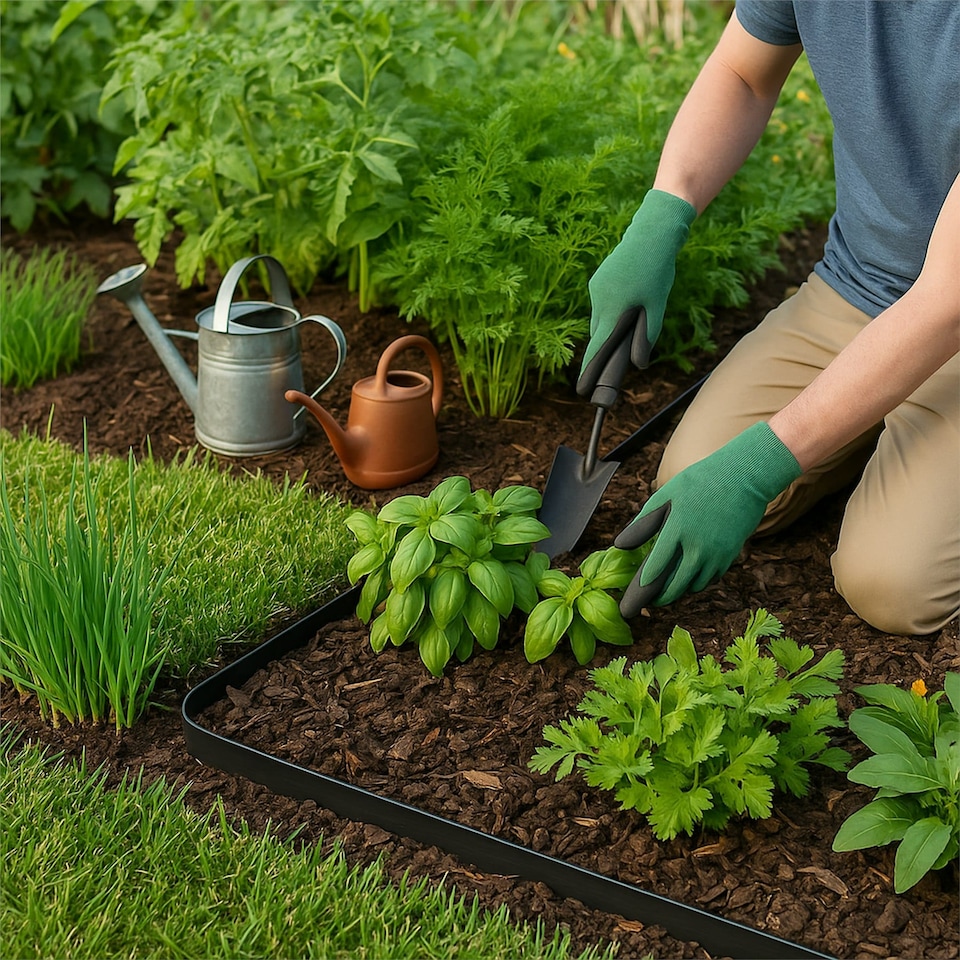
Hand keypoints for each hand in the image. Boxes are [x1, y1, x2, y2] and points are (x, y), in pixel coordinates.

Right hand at [577, 189, 695, 395]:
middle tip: (615, 361)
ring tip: (636, 311)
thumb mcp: (657, 305)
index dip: (590, 371)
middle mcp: (598, 300)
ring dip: (612, 326)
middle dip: (605, 348)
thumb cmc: (656, 269)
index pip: (598, 348)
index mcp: (612, 309)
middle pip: (599, 335)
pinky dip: (612, 310)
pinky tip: (629, 298)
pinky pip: (602, 305)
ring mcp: (596, 289)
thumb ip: (646, 335)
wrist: (651, 232)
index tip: (582, 390)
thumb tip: (638, 363)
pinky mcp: (598, 281)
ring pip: (601, 319)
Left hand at [615, 422, 801, 614]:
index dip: (641, 590)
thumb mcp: (665, 495)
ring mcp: (717, 554)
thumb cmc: (700, 482)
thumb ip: (642, 523)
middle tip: (647, 603)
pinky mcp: (730, 556)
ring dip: (678, 590)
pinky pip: (710, 578)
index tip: (630, 604)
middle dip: (659, 599)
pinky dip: (697, 581)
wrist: (745, 476)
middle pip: (675, 587)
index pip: (654, 570)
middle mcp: (698, 548)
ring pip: (694, 586)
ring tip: (664, 588)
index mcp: (677, 530)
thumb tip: (619, 545)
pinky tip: (688, 574)